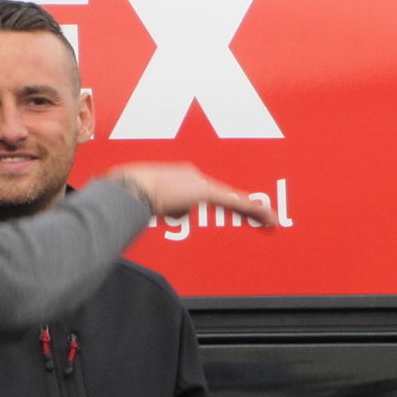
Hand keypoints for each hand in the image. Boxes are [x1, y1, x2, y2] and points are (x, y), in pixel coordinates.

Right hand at [105, 164, 277, 225]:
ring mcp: (198, 183)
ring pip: (234, 199)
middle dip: (245, 205)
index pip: (203, 189)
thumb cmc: (124, 194)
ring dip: (253, 212)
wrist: (126, 188)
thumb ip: (152, 208)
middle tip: (265, 215)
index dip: (219, 199)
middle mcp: (191, 175)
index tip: (230, 206)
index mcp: (176, 176)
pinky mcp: (205, 192)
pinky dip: (254, 212)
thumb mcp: (140, 202)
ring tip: (272, 220)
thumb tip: (158, 216)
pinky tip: (269, 219)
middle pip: (224, 193)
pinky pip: (236, 203)